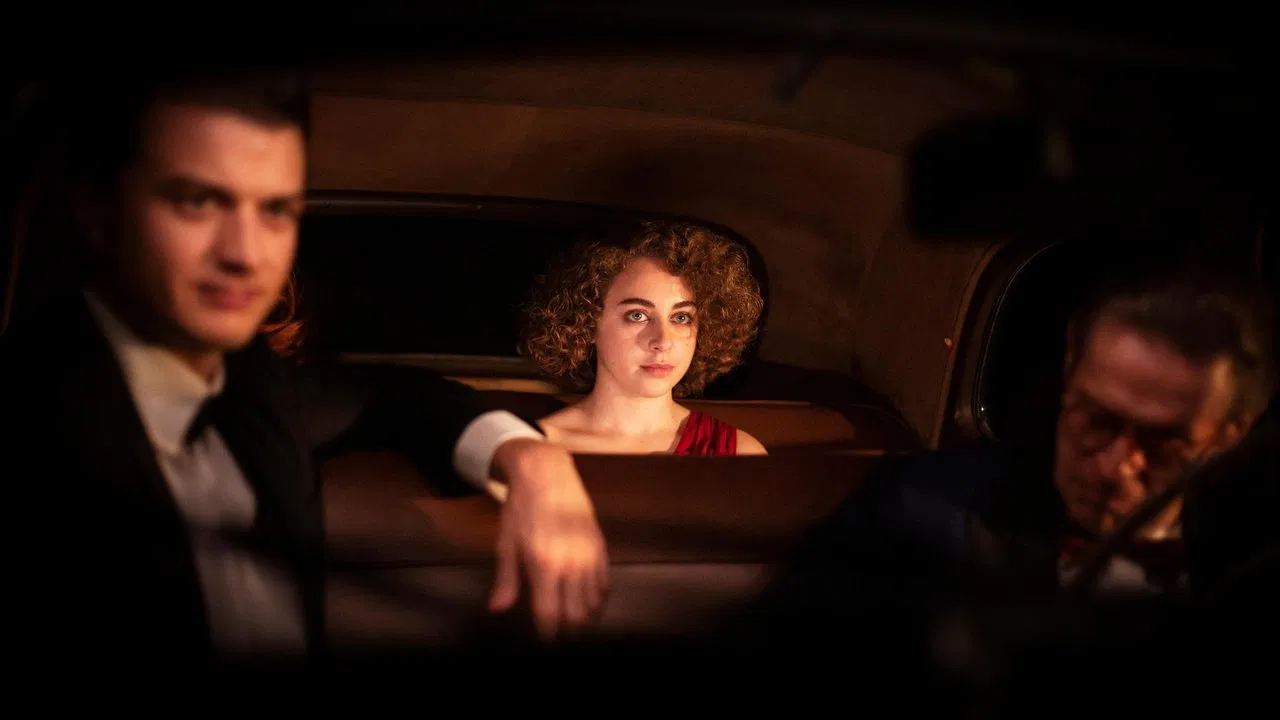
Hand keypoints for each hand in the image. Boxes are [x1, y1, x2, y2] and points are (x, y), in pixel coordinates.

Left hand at [486, 438, 608, 638]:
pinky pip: (604, 584)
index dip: (548, 634)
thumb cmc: (521, 509)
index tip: (546, 642)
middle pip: (576, 616)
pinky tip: (589, 604)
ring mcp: (588, 556)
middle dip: (568, 632)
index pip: (549, 615)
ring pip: (593, 604)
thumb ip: (505, 580)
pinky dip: (598, 599)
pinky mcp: (600, 547)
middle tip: (561, 637)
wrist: (548, 474)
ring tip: (575, 626)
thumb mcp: (506, 543)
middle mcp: (570, 564)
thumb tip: (497, 609)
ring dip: (585, 619)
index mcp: (543, 565)